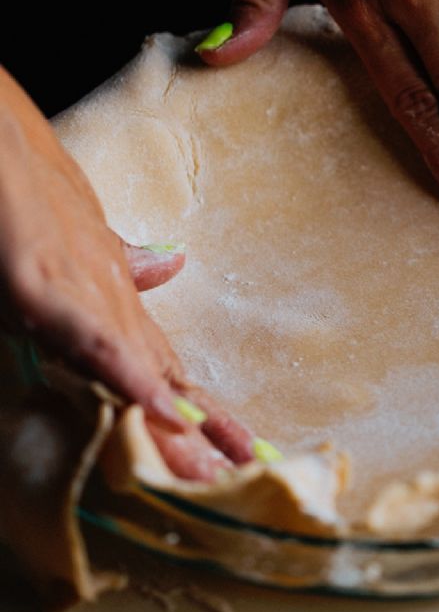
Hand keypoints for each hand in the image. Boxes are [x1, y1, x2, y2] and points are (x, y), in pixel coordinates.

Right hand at [0, 69, 254, 479]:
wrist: (1, 135)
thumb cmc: (31, 187)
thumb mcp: (82, 235)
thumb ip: (119, 261)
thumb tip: (166, 265)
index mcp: (114, 294)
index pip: (164, 362)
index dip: (198, 409)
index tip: (237, 450)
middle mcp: (110, 297)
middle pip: (164, 375)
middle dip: (199, 429)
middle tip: (241, 475)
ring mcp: (84, 290)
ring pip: (141, 366)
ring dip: (178, 418)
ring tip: (216, 465)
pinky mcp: (45, 283)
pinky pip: (92, 338)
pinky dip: (127, 375)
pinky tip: (162, 408)